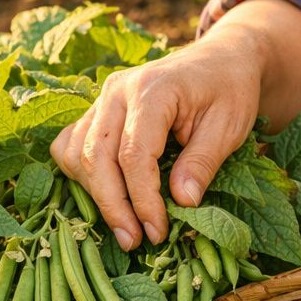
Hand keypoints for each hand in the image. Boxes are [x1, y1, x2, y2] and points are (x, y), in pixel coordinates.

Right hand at [50, 34, 261, 249]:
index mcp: (153, 90)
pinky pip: (71, 145)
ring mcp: (103, 99)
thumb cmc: (230, 90)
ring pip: (77, 153)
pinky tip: (108, 195)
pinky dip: (81, 174)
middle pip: (97, 157)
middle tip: (135, 241)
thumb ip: (203, 162)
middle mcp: (118, 91)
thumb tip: (182, 202)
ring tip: (125, 225)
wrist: (220, 60)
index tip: (157, 231)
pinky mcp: (98, 109)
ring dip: (94, 194)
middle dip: (113, 206)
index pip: (133, 154)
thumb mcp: (230, 126)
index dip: (142, 199)